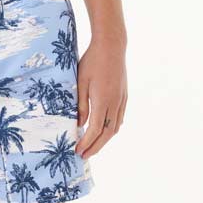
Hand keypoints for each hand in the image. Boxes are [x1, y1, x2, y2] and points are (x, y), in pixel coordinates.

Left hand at [75, 36, 126, 158]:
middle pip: (107, 133)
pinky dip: (112, 129)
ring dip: (104, 139)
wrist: (112, 46)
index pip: (95, 129)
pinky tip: (105, 131)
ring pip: (115, 127)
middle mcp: (115, 103)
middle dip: (96, 147)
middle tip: (84, 156)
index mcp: (103, 100)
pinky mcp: (124, 96)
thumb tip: (80, 124)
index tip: (78, 151)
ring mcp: (121, 100)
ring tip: (93, 146)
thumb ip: (80, 104)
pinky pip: (119, 118)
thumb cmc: (92, 61)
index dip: (87, 142)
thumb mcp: (80, 81)